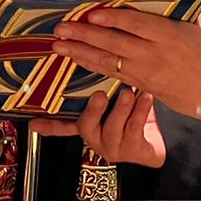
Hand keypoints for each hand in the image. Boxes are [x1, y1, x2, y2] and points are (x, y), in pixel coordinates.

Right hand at [31, 87, 164, 166]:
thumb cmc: (135, 105)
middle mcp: (97, 137)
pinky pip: (135, 131)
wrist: (167, 132)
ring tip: (129, 93)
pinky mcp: (135, 151)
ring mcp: (115, 146)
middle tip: (99, 95)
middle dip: (92, 110)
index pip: (63, 124)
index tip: (33, 123)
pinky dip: (141, 112)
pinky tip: (146, 97)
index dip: (48, 124)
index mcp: (88, 123)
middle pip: (86, 126)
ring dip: (121, 109)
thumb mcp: (114, 93)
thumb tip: (83, 48)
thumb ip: (97, 81)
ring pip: (113, 129)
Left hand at [52, 7, 200, 132]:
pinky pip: (112, 74)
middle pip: (114, 44)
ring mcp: (146, 73)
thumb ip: (182, 5)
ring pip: (108, 62)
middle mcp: (155, 55)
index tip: (91, 12)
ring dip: (80, 53)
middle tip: (61, 28)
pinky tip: (77, 58)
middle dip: (84, 36)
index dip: (112, 18)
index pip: (136, 25)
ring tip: (58, 45)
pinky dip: (92, 65)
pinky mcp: (142, 85)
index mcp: (171, 36)